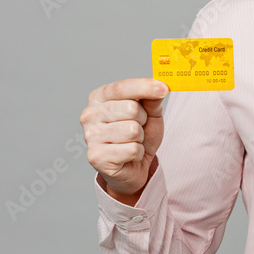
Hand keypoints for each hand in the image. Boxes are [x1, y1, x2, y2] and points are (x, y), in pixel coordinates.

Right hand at [81, 78, 168, 202]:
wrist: (133, 167)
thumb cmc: (139, 135)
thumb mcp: (149, 112)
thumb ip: (152, 98)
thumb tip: (160, 87)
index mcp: (99, 97)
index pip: (122, 87)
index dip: (145, 87)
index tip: (164, 88)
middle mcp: (90, 115)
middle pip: (130, 109)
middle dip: (143, 119)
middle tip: (138, 127)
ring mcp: (90, 136)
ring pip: (132, 130)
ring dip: (140, 138)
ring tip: (132, 141)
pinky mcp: (96, 157)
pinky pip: (132, 149)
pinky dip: (138, 152)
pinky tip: (129, 155)